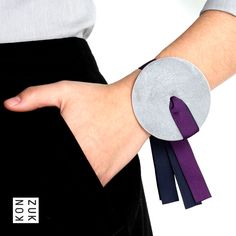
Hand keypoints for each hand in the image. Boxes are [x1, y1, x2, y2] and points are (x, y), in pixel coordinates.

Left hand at [4, 70, 149, 185]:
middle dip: (44, 177)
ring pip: (70, 187)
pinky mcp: (105, 177)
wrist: (134, 107)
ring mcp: (93, 172)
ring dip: (65, 178)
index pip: (38, 167)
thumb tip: (10, 105)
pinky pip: (86, 188)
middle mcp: (79, 160)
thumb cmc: (102, 99)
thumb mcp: (65, 91)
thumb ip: (35, 97)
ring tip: (76, 156)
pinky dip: (80, 182)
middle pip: (52, 179)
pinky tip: (82, 164)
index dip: (28, 172)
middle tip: (56, 159)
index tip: (26, 175)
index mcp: (64, 142)